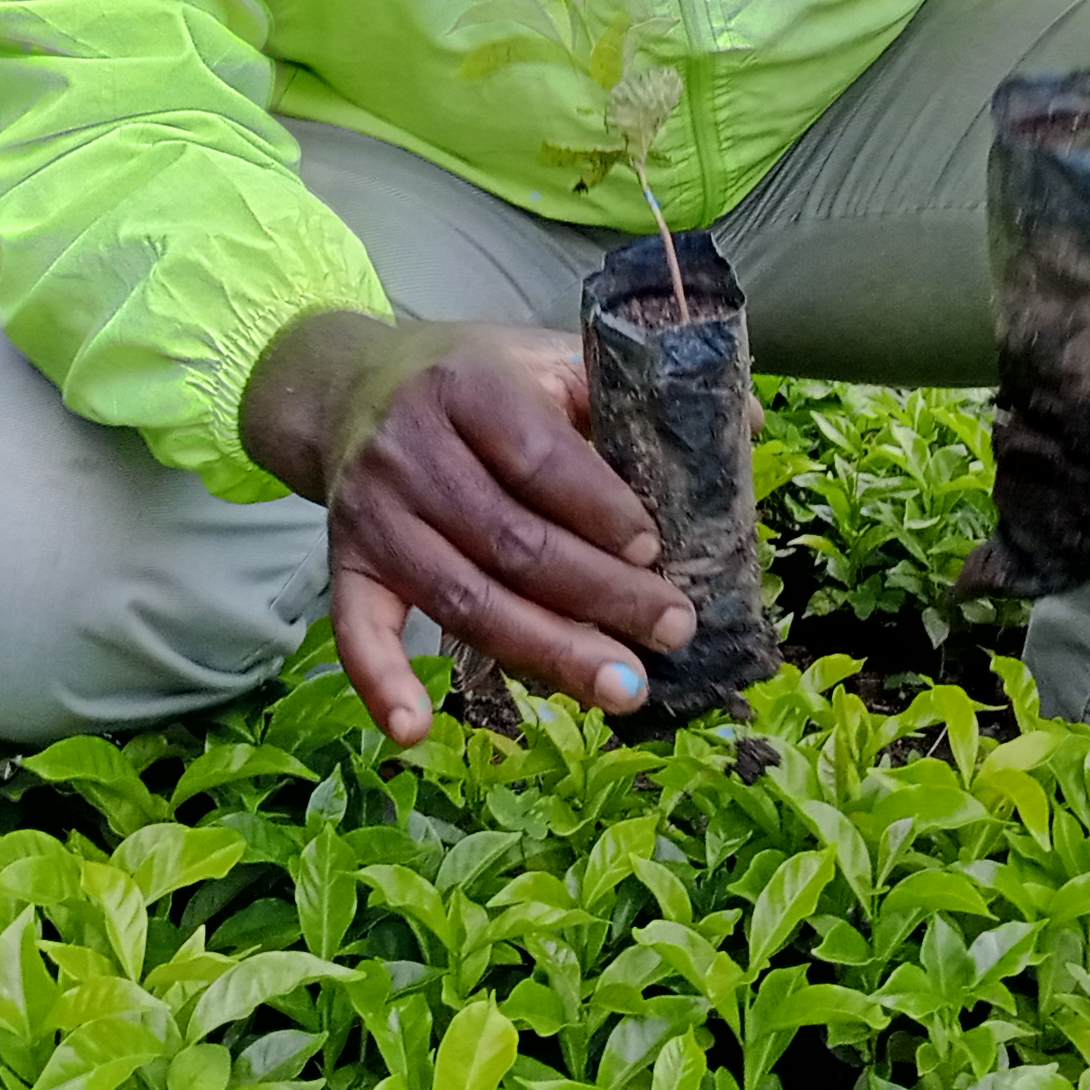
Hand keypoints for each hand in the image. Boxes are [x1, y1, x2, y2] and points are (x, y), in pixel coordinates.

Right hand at [239, 313, 698, 746]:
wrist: (350, 386)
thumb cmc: (472, 378)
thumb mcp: (542, 358)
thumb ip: (629, 391)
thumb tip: (743, 423)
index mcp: (468, 388)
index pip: (541, 459)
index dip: (602, 512)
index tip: (657, 549)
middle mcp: (411, 450)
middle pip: (513, 541)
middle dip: (602, 595)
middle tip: (674, 630)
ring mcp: (374, 512)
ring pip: (465, 598)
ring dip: (546, 652)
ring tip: (622, 688)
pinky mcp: (345, 560)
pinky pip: (356, 629)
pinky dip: (380, 684)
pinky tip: (415, 731)